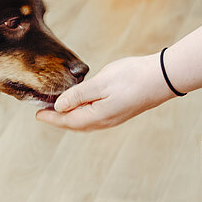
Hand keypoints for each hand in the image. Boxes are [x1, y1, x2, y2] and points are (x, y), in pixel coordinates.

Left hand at [35, 53, 175, 130]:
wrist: (163, 77)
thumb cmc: (132, 77)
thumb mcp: (101, 83)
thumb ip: (78, 95)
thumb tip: (59, 106)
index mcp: (98, 116)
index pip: (68, 120)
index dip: (51, 118)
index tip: (37, 115)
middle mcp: (105, 121)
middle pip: (75, 124)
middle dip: (59, 120)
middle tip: (43, 113)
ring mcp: (114, 117)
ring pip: (86, 122)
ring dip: (71, 117)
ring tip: (59, 110)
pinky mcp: (120, 111)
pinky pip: (95, 117)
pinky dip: (83, 114)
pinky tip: (81, 105)